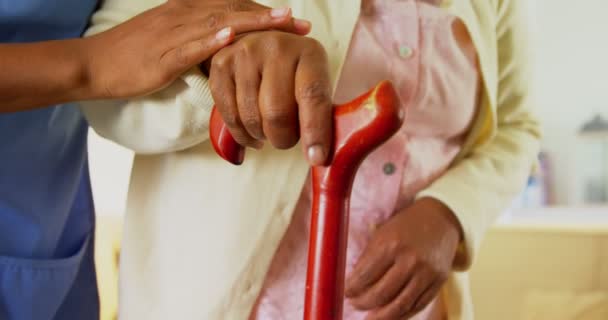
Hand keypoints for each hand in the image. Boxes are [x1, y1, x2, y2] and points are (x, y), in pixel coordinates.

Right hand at [85, 0, 310, 98]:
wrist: (95, 63)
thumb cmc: (133, 56)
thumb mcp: (170, 41)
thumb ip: (199, 42)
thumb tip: (227, 51)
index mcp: (187, 12)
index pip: (232, 7)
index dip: (264, 13)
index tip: (292, 21)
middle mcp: (183, 15)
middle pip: (233, 10)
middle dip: (269, 17)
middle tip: (300, 24)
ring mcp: (172, 33)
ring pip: (218, 23)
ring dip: (252, 23)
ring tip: (281, 23)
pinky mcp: (161, 55)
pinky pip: (189, 46)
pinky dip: (212, 40)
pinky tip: (232, 37)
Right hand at [208, 31, 332, 165]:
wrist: (264, 46)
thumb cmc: (297, 75)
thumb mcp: (317, 85)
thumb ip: (321, 115)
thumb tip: (319, 156)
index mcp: (309, 52)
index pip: (313, 96)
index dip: (315, 131)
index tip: (317, 159)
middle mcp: (276, 47)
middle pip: (276, 112)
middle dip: (283, 138)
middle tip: (287, 138)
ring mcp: (245, 53)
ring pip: (251, 118)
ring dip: (262, 136)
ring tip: (269, 129)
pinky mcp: (221, 64)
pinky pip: (230, 117)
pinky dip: (243, 135)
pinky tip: (253, 133)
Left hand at [345, 198, 462, 319]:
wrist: (440, 219)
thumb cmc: (405, 226)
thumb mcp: (382, 234)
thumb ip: (368, 258)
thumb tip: (352, 283)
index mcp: (391, 244)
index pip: (365, 275)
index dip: (351, 288)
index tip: (345, 292)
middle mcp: (410, 260)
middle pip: (381, 294)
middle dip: (363, 303)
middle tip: (354, 304)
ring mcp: (426, 273)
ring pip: (400, 305)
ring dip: (381, 316)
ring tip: (369, 317)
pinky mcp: (439, 282)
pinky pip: (417, 306)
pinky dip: (402, 314)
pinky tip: (390, 315)